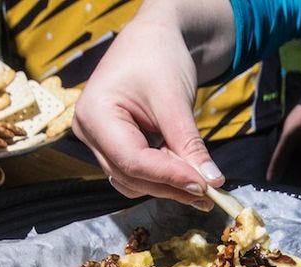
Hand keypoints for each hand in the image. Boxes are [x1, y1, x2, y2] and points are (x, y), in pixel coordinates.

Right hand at [71, 2, 233, 208]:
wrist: (153, 39)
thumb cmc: (159, 57)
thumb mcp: (175, 98)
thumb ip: (189, 144)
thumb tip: (211, 182)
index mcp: (95, 114)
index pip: (133, 160)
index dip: (169, 177)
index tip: (204, 187)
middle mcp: (89, 133)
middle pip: (131, 176)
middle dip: (171, 186)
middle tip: (210, 193)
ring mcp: (99, 142)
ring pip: (133, 181)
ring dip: (168, 185)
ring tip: (202, 182)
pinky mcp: (113, 147)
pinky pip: (136, 173)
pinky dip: (162, 177)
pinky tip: (186, 173)